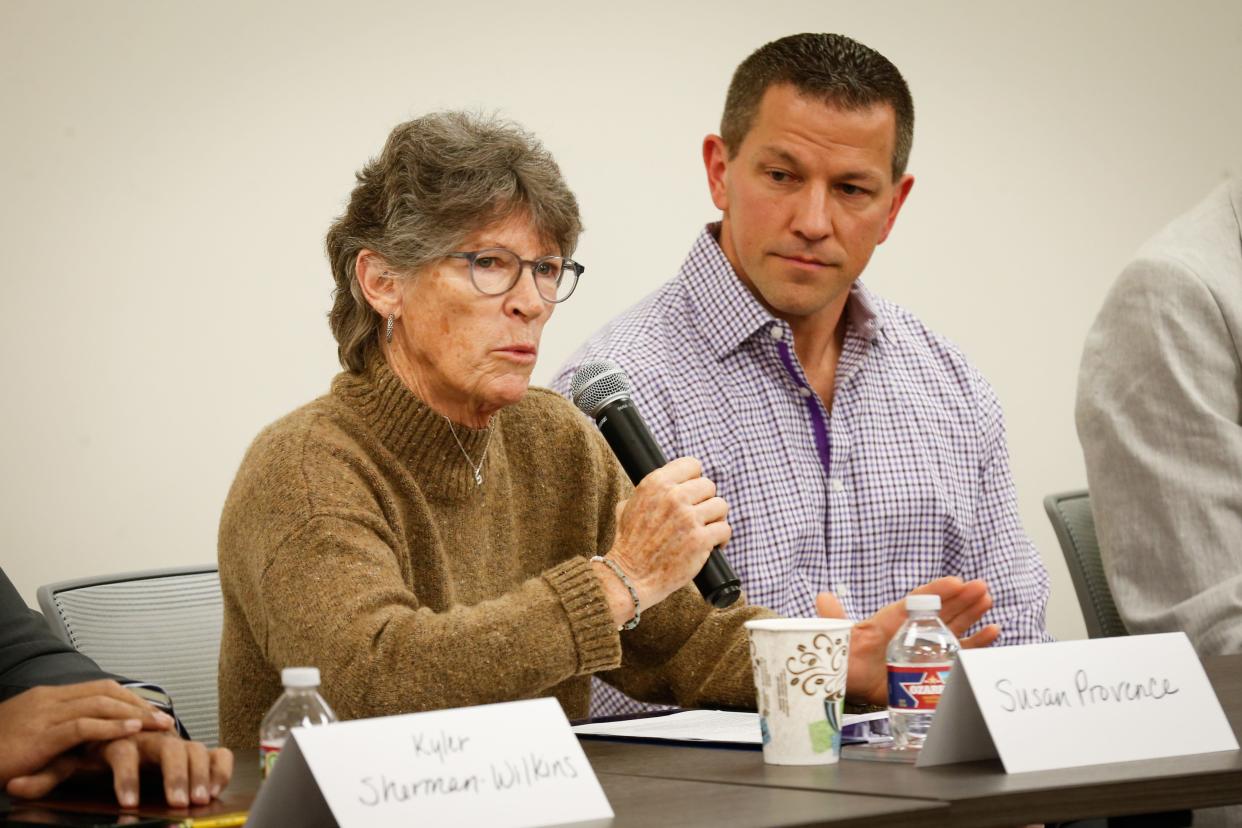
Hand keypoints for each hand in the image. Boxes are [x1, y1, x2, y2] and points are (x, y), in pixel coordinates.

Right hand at [0, 680, 174, 782]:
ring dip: (134, 714)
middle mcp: (48, 699)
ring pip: (100, 704)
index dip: (127, 697)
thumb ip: (61, 735)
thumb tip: (90, 742)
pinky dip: (112, 727)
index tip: (149, 709)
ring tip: (158, 724)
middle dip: (138, 703)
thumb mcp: (33, 739)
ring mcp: (44, 715)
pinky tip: (132, 731)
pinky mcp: (41, 736)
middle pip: (104, 692)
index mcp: (47, 696)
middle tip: (163, 717)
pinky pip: (84, 726)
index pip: (97, 688)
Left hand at [6, 730, 233, 808]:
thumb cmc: (95, 748)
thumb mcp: (69, 759)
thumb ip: (48, 773)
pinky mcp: (194, 750)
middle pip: (169, 748)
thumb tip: (14, 785)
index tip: (128, 804)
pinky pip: (216, 753)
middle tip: (179, 802)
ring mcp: (176, 741)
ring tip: (201, 799)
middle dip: (175, 776)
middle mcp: (152, 736)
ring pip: (195, 750)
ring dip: (200, 774)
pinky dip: (220, 767)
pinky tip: (217, 787)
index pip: (125, 751)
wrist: (119, 724)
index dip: (127, 777)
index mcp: (120, 736)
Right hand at [601, 457, 730, 619]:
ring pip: (721, 505)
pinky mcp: (700, 540)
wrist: (629, 576)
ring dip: (716, 519)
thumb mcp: (628, 506)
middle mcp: (673, 496)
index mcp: (655, 483)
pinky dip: (721, 539)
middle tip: (699, 516)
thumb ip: (648, 492)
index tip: (693, 492)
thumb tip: (666, 483)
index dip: (694, 479)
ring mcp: (688, 518)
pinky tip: (712, 546)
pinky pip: (724, 529)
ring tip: (706, 530)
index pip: (691, 464)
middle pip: (709, 485)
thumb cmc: (629, 544)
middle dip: (705, 501)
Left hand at [816, 577, 1000, 705]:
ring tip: (987, 600)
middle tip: (981, 586)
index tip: (956, 581)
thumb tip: (822, 597)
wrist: (849, 683)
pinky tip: (992, 631)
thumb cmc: (844, 656)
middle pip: (940, 611)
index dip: (936, 592)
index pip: (916, 602)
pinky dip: (976, 645)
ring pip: (953, 628)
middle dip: (961, 599)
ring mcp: (923, 648)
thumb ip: (832, 618)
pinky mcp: (931, 669)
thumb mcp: (836, 635)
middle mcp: (910, 631)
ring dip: (971, 614)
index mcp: (890, 620)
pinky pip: (958, 655)